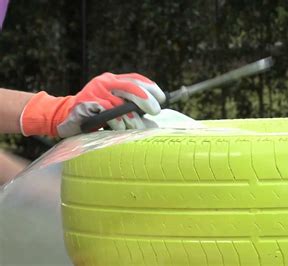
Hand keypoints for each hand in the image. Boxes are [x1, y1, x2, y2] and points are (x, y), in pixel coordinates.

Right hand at [21, 72, 164, 136]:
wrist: (65, 118)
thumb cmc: (96, 114)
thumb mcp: (114, 106)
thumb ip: (130, 106)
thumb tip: (154, 115)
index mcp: (112, 80)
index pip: (135, 79)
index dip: (150, 87)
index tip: (162, 98)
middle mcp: (104, 82)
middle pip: (130, 87)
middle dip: (145, 99)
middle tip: (156, 110)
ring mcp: (94, 92)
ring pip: (119, 104)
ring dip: (131, 118)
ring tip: (137, 127)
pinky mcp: (86, 104)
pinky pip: (107, 113)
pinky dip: (117, 122)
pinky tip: (121, 128)